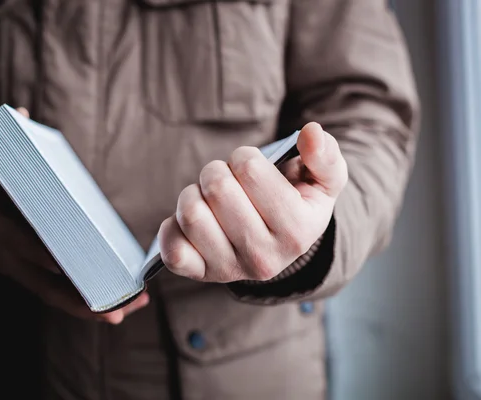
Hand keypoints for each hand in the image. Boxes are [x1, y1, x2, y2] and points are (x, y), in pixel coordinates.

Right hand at [0, 107, 148, 323]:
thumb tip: (15, 113)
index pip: (21, 245)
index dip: (44, 256)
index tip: (70, 267)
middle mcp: (7, 256)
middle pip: (47, 286)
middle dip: (83, 301)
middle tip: (120, 310)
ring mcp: (23, 268)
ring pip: (59, 295)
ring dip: (96, 306)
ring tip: (135, 306)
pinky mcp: (38, 272)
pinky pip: (65, 290)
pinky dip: (92, 298)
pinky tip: (124, 300)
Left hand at [158, 122, 347, 282]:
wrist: (280, 244)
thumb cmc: (299, 202)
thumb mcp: (324, 180)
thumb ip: (324, 155)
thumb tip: (311, 132)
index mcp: (296, 231)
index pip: (249, 169)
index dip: (245, 157)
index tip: (251, 167)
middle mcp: (263, 257)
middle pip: (216, 188)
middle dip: (216, 171)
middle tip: (227, 180)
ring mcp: (231, 270)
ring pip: (191, 213)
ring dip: (193, 194)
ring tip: (208, 199)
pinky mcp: (201, 274)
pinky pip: (172, 251)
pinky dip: (172, 227)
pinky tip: (191, 220)